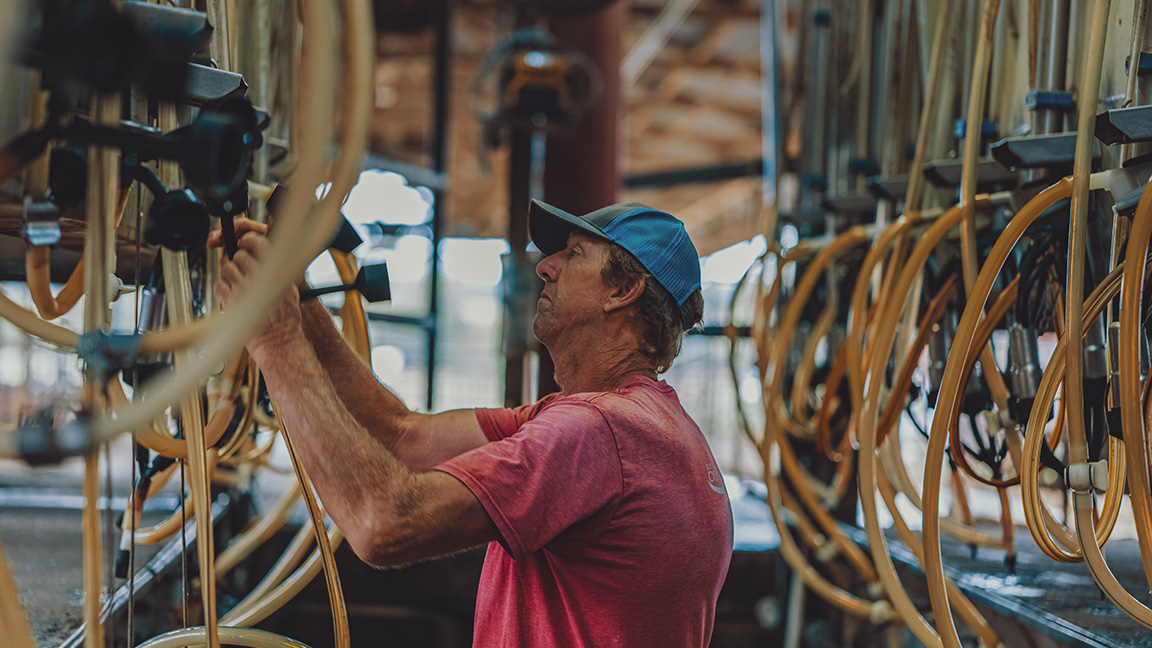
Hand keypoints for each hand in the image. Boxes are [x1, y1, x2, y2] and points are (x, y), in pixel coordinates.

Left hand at [211, 219, 302, 356]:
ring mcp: (243, 289)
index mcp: (276, 273)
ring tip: (238, 284)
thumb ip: (279, 269)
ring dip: (229, 273)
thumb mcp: (290, 289)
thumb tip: (265, 251)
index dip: (249, 240)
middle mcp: (260, 279)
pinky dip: (222, 287)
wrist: (277, 341)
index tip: (245, 243)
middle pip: (239, 255)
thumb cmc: (284, 319)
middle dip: (238, 260)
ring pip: (226, 267)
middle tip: (242, 269)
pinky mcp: (230, 300)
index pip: (259, 243)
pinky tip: (232, 294)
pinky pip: (219, 283)